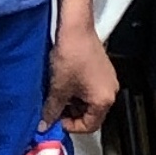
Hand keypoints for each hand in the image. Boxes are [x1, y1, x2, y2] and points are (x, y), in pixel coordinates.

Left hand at [48, 16, 117, 136]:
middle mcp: (110, 91)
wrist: (75, 28)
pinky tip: (64, 83)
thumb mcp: (58, 87)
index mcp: (104, 100)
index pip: (89, 126)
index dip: (70, 127)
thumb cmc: (71, 56)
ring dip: (73, 102)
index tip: (55, 121)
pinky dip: (77, 90)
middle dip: (71, 114)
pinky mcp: (102, 70)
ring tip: (57, 94)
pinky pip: (91, 88)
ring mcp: (108, 80)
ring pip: (89, 101)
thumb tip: (44, 125)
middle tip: (54, 110)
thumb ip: (52, 110)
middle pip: (91, 114)